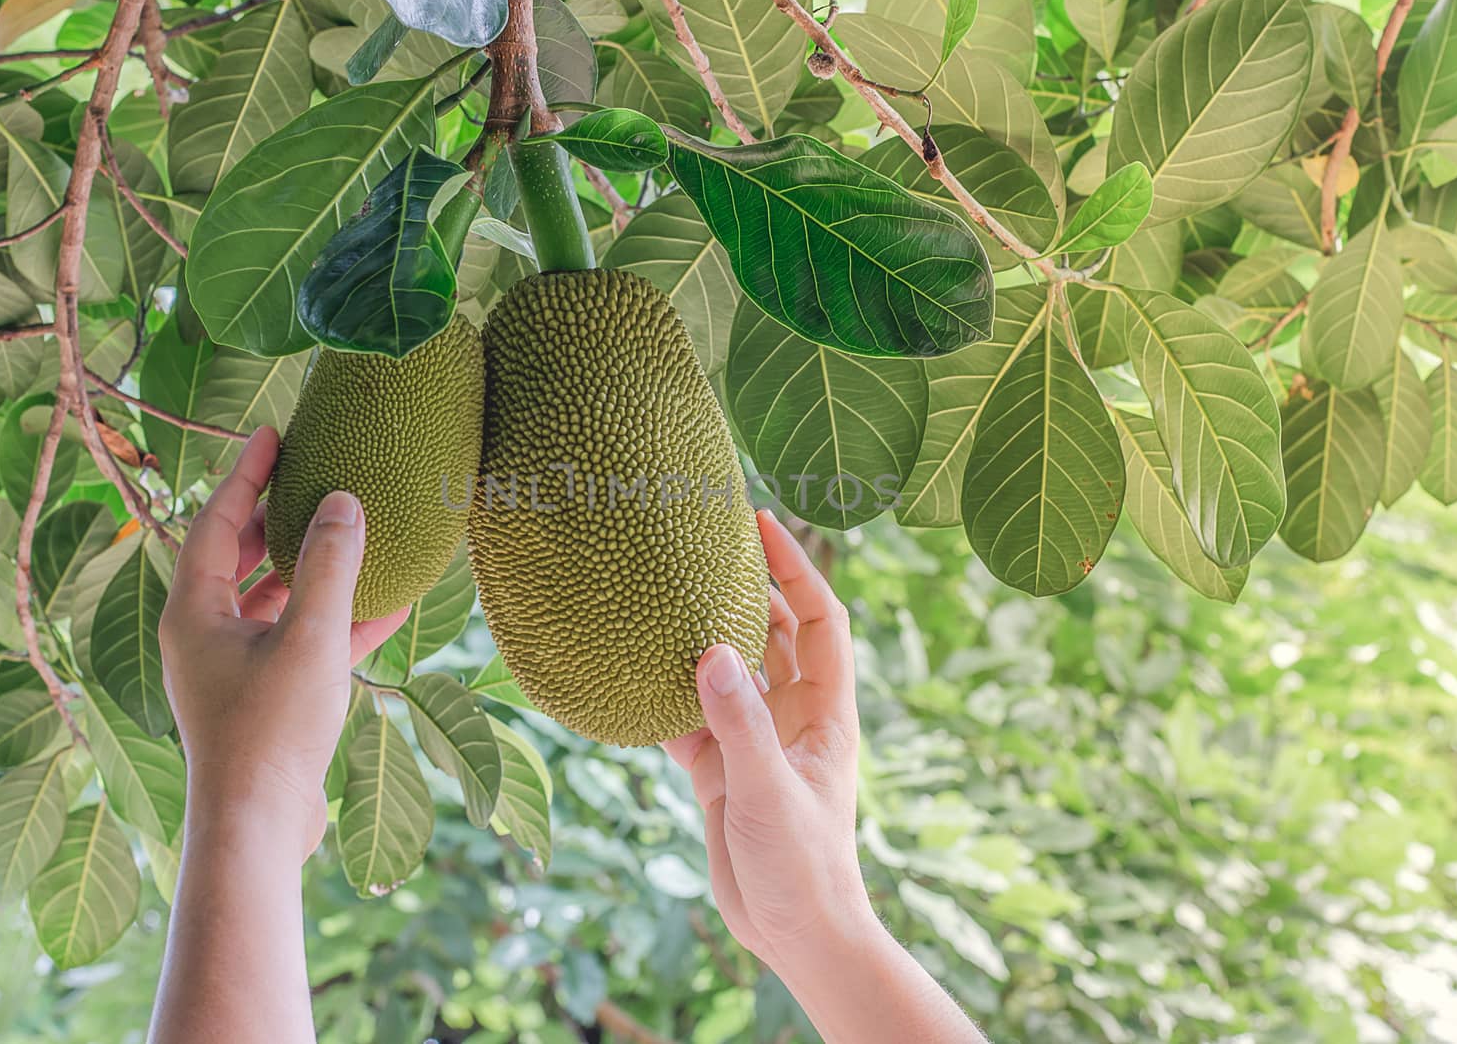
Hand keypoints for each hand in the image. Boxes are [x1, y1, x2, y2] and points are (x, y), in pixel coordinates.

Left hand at [159, 427, 409, 859]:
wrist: (258, 826)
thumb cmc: (269, 732)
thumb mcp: (308, 637)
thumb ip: (327, 565)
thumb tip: (342, 501)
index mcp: (194, 611)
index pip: (216, 521)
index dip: (245, 474)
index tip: (272, 434)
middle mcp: (206, 634)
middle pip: (238, 556)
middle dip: (276, 516)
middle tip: (311, 474)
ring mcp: (234, 667)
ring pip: (273, 599)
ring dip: (311, 567)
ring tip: (352, 530)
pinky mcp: (266, 697)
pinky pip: (301, 641)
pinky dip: (337, 621)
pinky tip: (389, 603)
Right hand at [663, 509, 867, 972]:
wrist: (795, 933)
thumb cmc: (803, 865)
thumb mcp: (769, 790)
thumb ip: (739, 724)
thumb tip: (711, 650)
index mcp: (825, 711)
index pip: (820, 619)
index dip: (797, 568)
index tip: (763, 523)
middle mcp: (793, 717)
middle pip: (775, 633)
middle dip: (748, 588)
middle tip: (707, 544)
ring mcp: (756, 741)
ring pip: (730, 672)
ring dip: (703, 638)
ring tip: (661, 594)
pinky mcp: (723, 771)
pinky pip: (690, 718)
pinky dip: (665, 697)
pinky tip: (631, 676)